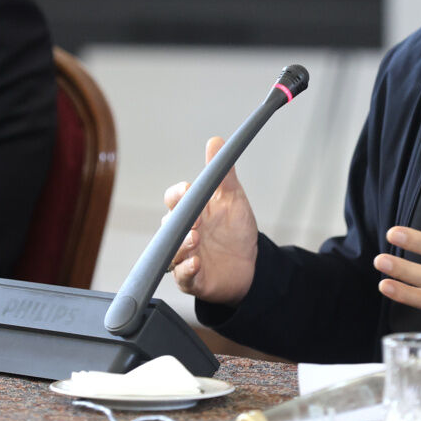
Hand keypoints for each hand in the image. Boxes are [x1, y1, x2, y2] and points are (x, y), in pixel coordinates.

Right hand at [162, 136, 258, 305]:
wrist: (251, 266)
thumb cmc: (236, 231)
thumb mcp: (232, 199)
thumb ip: (222, 173)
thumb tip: (215, 142)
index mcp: (192, 212)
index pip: (174, 200)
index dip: (177, 195)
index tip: (187, 190)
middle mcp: (184, 233)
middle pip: (169, 225)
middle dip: (178, 221)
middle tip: (194, 220)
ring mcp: (185, 256)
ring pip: (171, 251)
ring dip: (181, 245)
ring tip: (195, 239)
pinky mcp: (192, 279)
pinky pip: (182, 276)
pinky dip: (186, 270)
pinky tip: (196, 263)